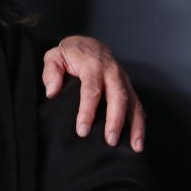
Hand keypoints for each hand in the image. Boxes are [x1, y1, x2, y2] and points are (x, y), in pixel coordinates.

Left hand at [42, 36, 145, 151]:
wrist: (88, 44)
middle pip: (117, 97)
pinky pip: (137, 105)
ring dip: (134, 125)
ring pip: (133, 102)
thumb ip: (51, 73)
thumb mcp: (54, 57)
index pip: (91, 90)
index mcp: (93, 65)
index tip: (82, 130)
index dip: (87, 111)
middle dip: (115, 120)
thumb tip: (52, 93)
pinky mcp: (128, 87)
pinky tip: (138, 139)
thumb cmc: (70, 54)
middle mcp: (112, 72)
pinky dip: (140, 122)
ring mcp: (123, 80)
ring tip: (134, 146)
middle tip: (109, 140)